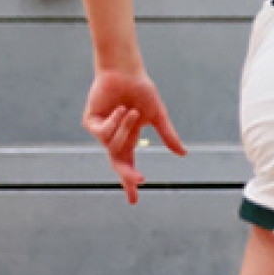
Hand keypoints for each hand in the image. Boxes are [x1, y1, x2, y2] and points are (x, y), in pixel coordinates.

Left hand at [84, 68, 185, 204]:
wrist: (125, 72)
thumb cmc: (142, 91)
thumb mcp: (158, 117)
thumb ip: (168, 136)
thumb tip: (183, 154)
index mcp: (129, 140)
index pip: (128, 166)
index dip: (130, 184)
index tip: (134, 202)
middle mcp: (114, 138)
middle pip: (119, 164)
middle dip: (128, 174)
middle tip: (140, 180)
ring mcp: (101, 131)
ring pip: (113, 145)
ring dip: (125, 130)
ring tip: (130, 110)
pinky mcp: (91, 122)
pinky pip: (103, 133)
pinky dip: (114, 122)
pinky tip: (118, 109)